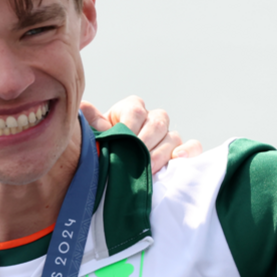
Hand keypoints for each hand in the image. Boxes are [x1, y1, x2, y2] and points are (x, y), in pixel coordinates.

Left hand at [80, 96, 202, 173]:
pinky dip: (188, 152)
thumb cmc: (103, 146)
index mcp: (131, 109)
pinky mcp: (181, 150)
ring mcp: (168, 135)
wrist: (114, 165)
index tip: (119, 141)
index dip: (128, 127)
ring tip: (148, 169)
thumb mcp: (94, 133)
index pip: (135, 111)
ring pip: (173, 137)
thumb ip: (91, 121)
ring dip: (160, 153)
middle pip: (157, 123)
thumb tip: (84, 107)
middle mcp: (153, 119)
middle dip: (144, 143)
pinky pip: (193, 147)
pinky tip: (176, 160)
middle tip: (133, 159)